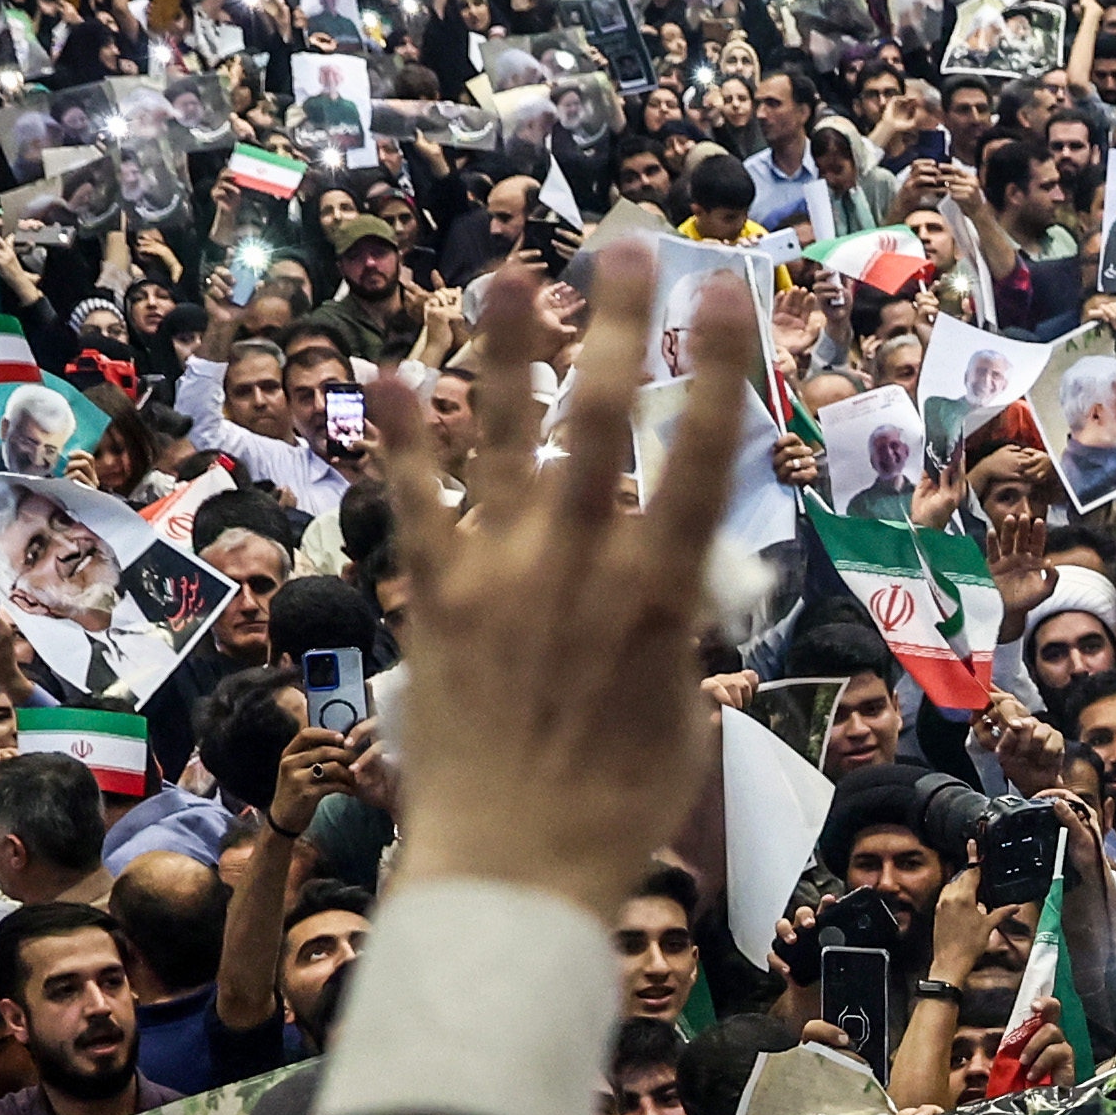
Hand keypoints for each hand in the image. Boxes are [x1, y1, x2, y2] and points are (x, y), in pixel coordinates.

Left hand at [370, 242, 748, 909]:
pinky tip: (391, 375)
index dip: (716, 367)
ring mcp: (501, 571)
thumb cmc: (617, 808)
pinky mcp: (437, 596)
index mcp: (660, 593)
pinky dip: (402, 437)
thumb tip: (676, 589)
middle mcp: (581, 563)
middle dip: (618, 325)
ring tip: (512, 272)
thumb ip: (677, 637)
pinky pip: (414, 500)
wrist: (512, 867)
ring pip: (506, 435)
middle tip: (629, 248)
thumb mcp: (681, 717)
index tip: (724, 291)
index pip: (702, 456)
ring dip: (511, 349)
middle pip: (601, 418)